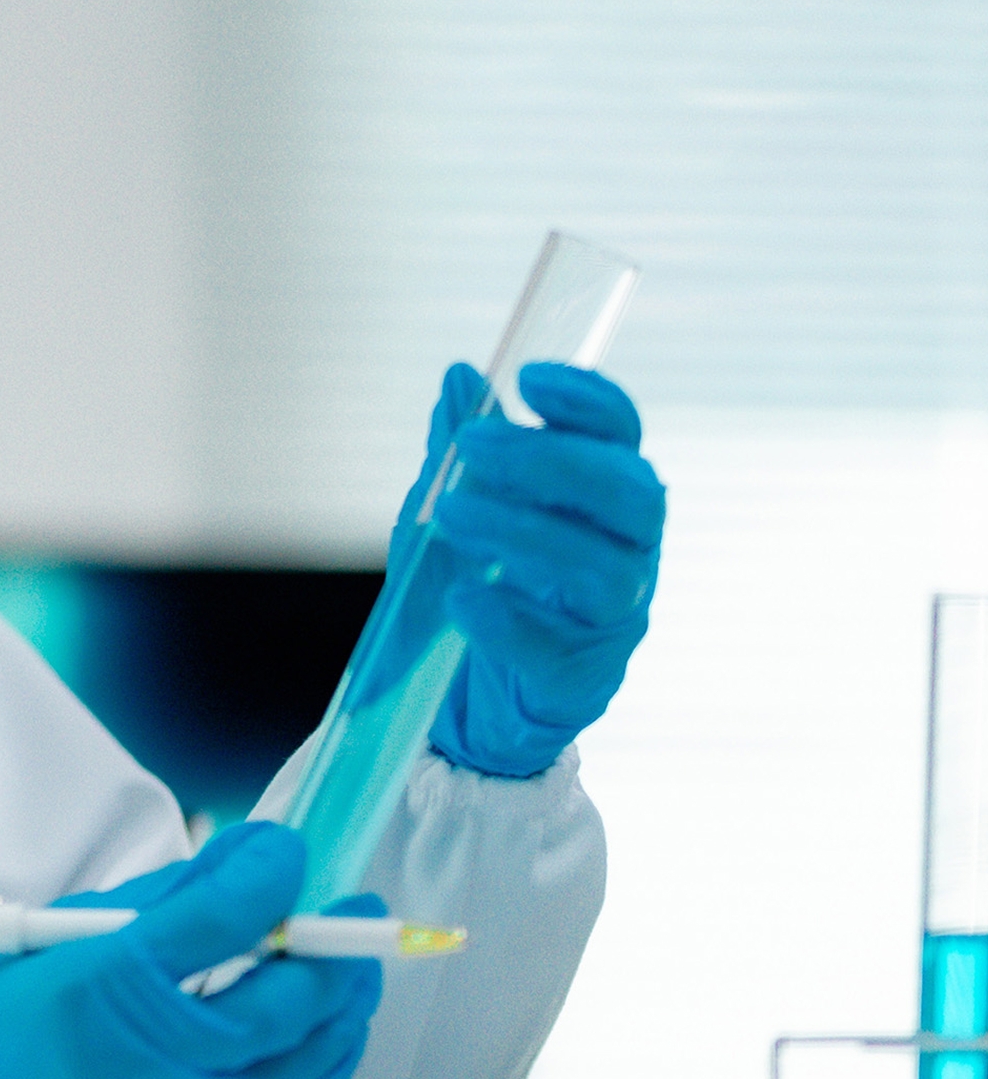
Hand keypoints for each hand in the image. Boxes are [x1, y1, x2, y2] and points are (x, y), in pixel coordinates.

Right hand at [0, 822, 382, 1078]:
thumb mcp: (45, 937)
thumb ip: (153, 905)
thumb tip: (236, 865)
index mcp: (96, 989)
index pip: (217, 920)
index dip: (269, 876)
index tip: (288, 850)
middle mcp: (142, 1062)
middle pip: (281, 1004)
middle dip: (333, 951)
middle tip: (352, 912)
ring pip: (296, 1070)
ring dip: (338, 1015)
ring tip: (351, 973)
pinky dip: (313, 1073)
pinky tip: (321, 1041)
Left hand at [405, 361, 665, 778]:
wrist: (467, 700)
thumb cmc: (476, 588)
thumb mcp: (452, 514)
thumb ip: (459, 454)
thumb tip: (460, 378)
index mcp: (601, 502)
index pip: (622, 438)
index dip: (589, 403)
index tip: (531, 378)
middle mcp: (625, 554)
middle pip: (628, 495)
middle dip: (553, 462)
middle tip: (474, 446)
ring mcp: (611, 620)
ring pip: (603, 569)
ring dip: (523, 532)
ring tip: (450, 515)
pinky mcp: (577, 680)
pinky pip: (556, 649)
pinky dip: (508, 621)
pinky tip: (464, 598)